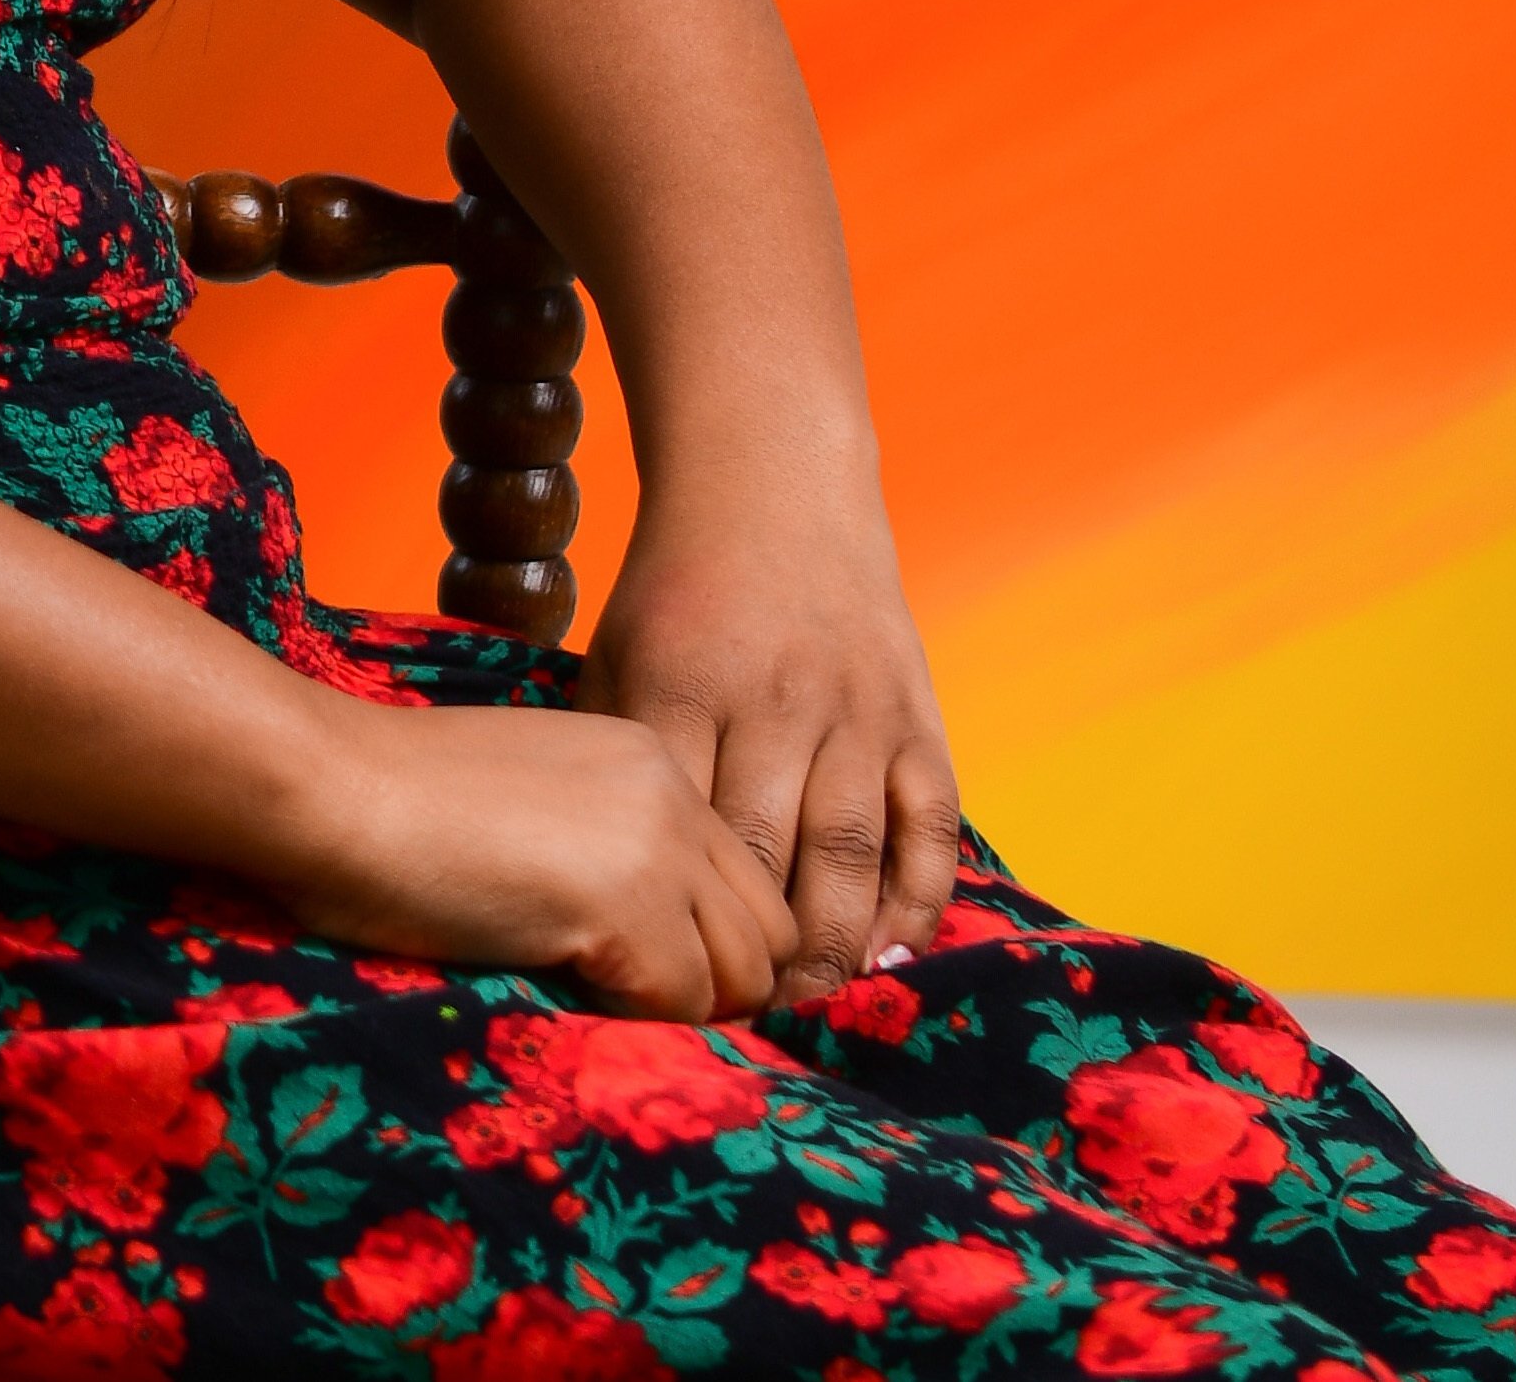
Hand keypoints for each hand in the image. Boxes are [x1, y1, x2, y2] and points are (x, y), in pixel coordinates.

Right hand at [258, 693, 798, 1017]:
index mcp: (649, 760)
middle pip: (766, 933)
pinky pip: (678, 1005)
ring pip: (739, 977)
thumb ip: (599, 845)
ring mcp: (658, 850)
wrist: (325, 788)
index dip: (706, 941)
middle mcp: (674, 794)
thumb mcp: (525, 799)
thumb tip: (643, 938)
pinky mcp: (627, 909)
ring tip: (584, 991)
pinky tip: (549, 979)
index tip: (643, 973)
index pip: (743, 881)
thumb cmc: (385, 798)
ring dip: (674, 1006)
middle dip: (713, 984)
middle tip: (627, 1003)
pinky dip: (626, 1017)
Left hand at [583, 494, 963, 1004]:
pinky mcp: (917, 719)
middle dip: (755, 955)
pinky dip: (914, 901)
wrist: (773, 496)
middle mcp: (774, 704)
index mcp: (680, 691)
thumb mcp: (614, 659)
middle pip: (767, 858)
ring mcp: (855, 714)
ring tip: (808, 1007)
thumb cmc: (675, 598)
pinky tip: (887, 956)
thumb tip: (587, 878)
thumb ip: (613, 760)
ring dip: (834, 946)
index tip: (662, 986)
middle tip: (741, 1020)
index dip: (675, 919)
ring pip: (851, 856)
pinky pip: (928, 830)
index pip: (679, 836)